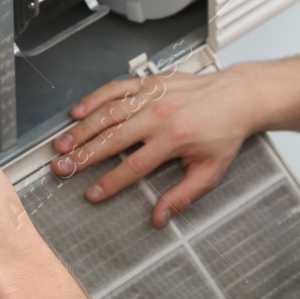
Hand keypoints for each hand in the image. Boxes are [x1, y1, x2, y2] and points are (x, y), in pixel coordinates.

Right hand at [49, 65, 260, 227]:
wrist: (238, 96)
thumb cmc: (225, 131)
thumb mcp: (210, 171)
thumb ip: (183, 195)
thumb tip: (162, 216)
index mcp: (173, 139)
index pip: (133, 166)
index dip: (110, 183)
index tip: (92, 193)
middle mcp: (159, 116)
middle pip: (112, 139)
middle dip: (83, 156)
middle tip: (62, 167)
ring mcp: (152, 96)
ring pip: (108, 113)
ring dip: (81, 129)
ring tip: (61, 144)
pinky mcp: (150, 82)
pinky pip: (116, 88)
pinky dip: (95, 98)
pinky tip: (78, 110)